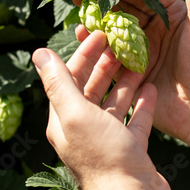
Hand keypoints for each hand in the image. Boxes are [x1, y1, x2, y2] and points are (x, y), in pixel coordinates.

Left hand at [32, 31, 172, 189]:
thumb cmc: (103, 156)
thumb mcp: (76, 114)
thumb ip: (58, 83)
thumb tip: (38, 52)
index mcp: (65, 119)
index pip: (70, 77)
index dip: (84, 53)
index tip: (100, 33)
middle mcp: (84, 128)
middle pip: (93, 88)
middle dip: (105, 64)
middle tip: (121, 42)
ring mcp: (108, 139)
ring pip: (115, 102)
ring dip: (125, 81)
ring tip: (139, 59)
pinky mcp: (130, 148)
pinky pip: (135, 120)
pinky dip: (142, 103)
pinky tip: (151, 88)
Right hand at [74, 0, 189, 146]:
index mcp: (170, 15)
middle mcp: (153, 32)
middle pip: (123, 12)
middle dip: (102, 1)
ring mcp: (141, 54)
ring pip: (114, 34)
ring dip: (96, 23)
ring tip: (78, 12)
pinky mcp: (133, 76)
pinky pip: (111, 59)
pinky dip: (97, 49)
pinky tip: (82, 39)